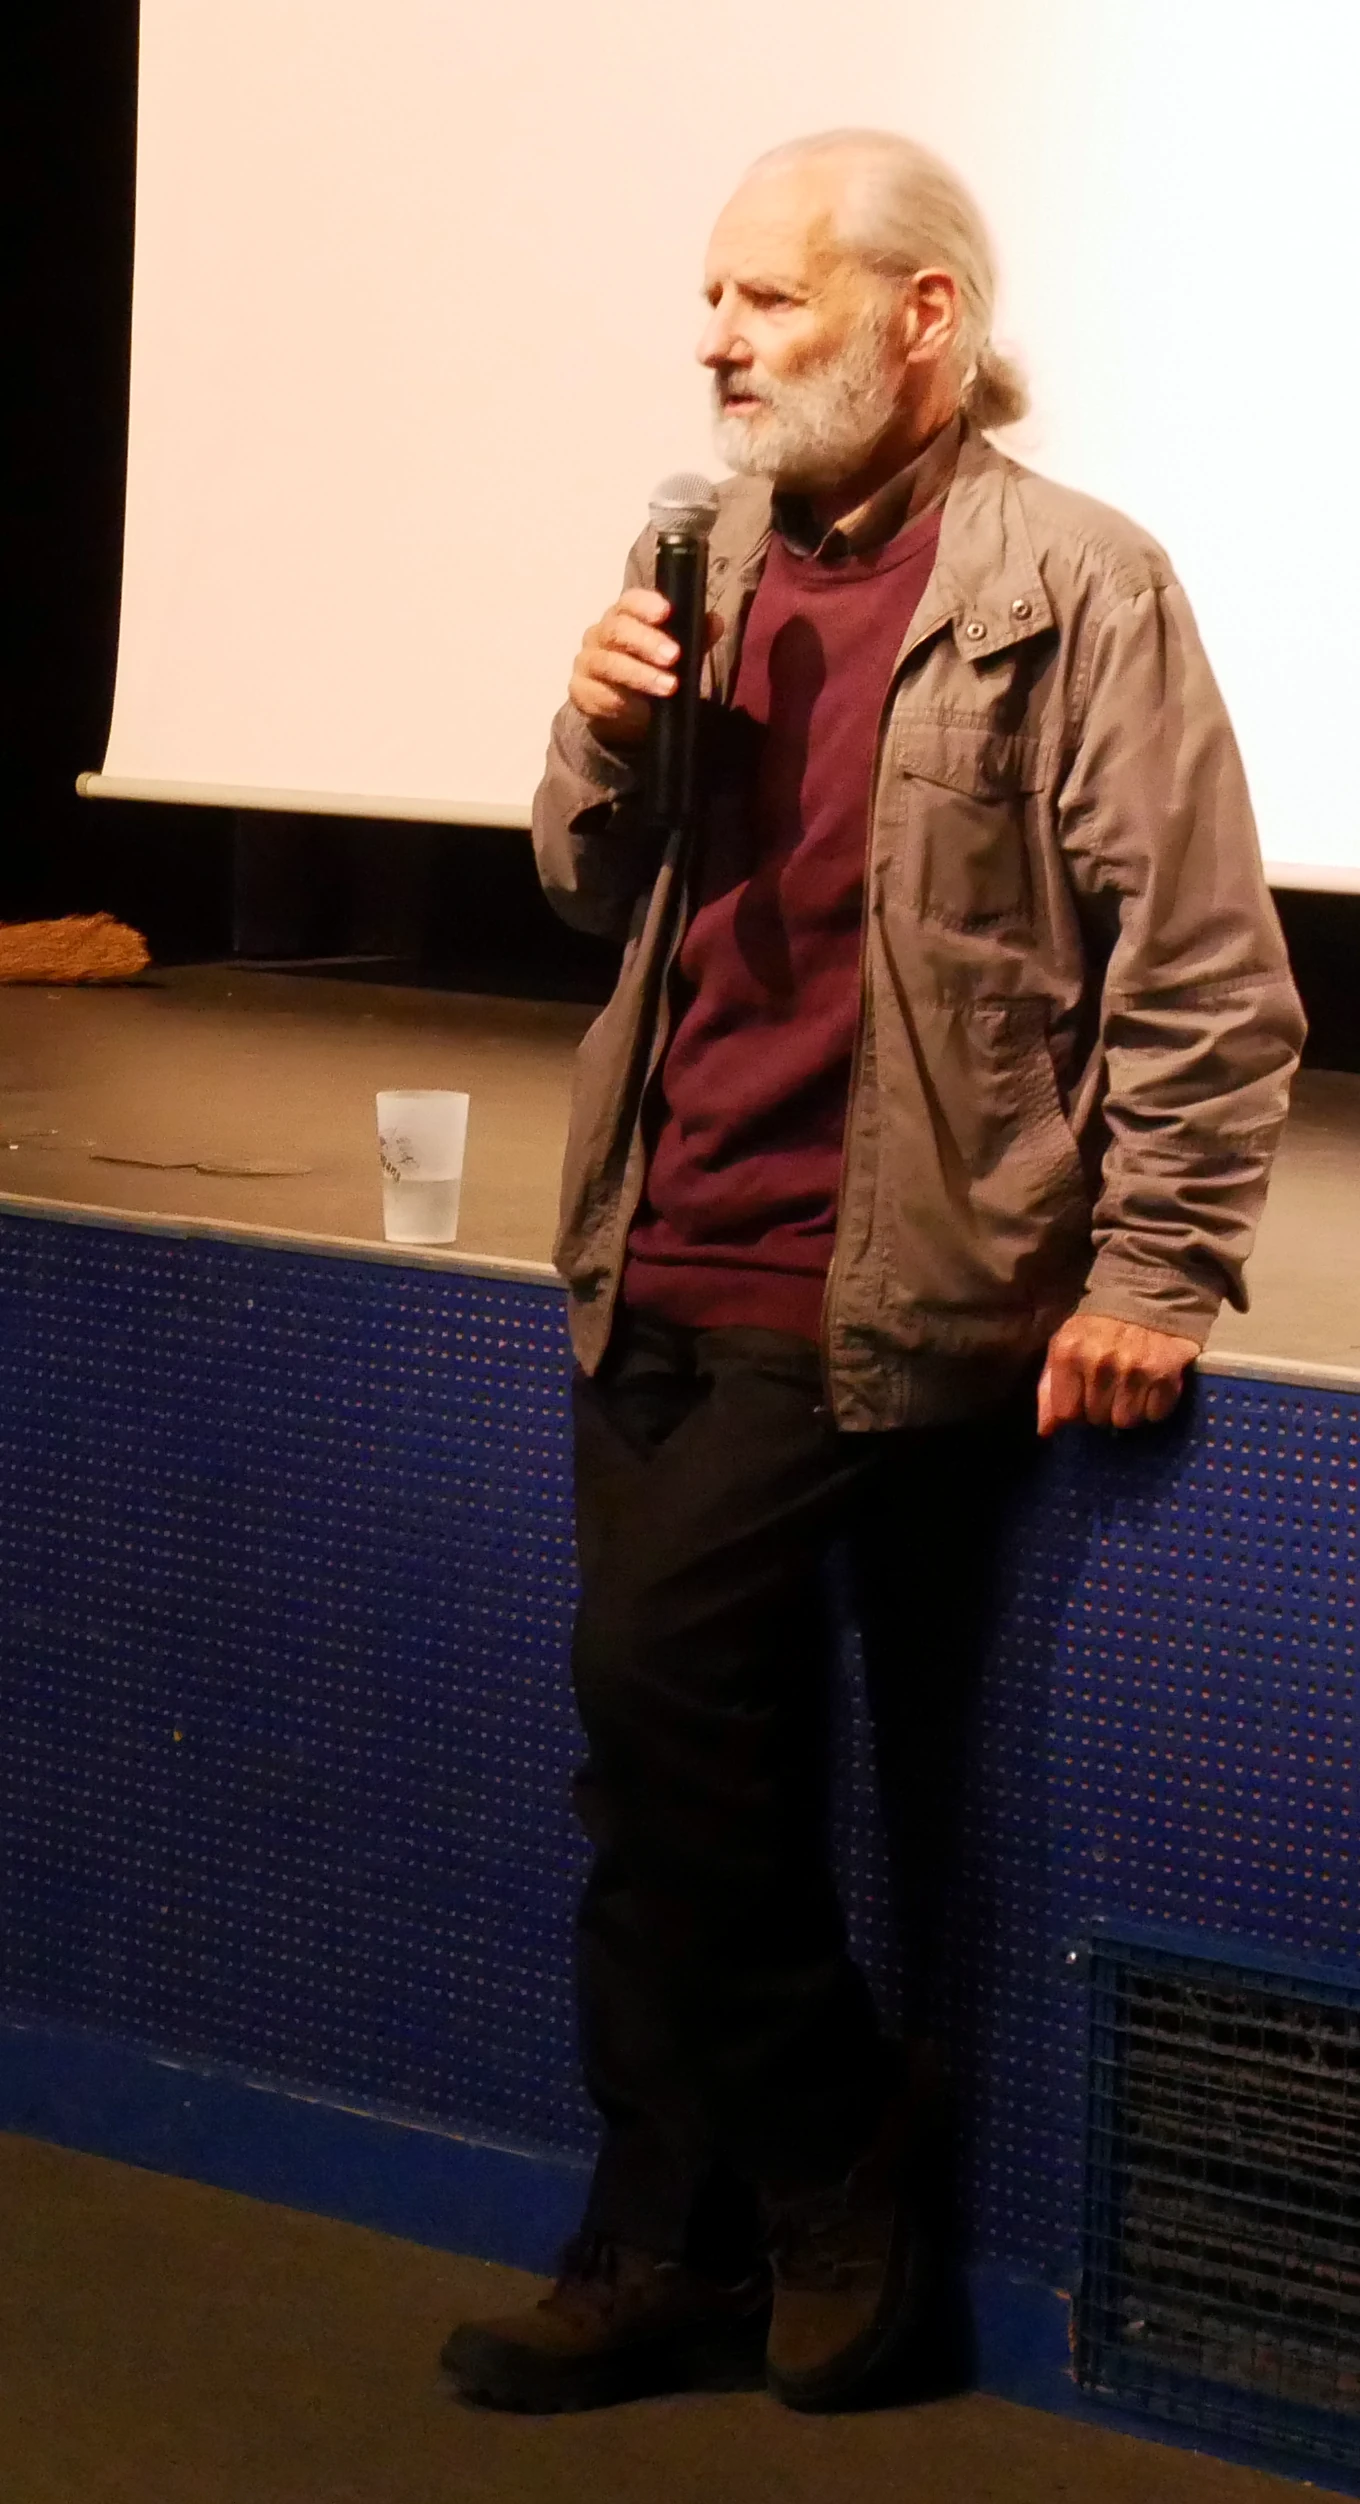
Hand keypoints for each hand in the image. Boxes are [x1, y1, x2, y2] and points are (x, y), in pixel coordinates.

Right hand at [568, 590, 720, 751]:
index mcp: (624, 615)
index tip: (666, 612)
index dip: (646, 603)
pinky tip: (640, 708)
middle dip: (647, 641)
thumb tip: (715, 622)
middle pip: (617, 630)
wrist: (626, 709)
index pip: (629, 601)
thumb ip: (696, 637)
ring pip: (608, 663)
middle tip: (674, 656)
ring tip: (669, 687)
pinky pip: (597, 693)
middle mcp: (600, 633)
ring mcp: (587, 661)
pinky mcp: (580, 690)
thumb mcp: (680, 653)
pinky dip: (620, 701)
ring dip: (640, 675)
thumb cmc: (652, 669)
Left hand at [1037, 1314, 1199, 1436]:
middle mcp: (1101, 1363)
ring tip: (1130, 1389)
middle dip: (1102, 1409)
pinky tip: (1150, 1387)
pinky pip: (1155, 1414)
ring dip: (1128, 1411)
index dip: (1075, 1410)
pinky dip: (1154, 1407)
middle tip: (1110, 1389)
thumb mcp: (1065, 1344)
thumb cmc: (1098, 1325)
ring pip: (1126, 1421)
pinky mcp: (1165, 1374)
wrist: (1148, 1295)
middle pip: (1097, 1419)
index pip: (1067, 1412)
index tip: (1084, 1398)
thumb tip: (1045, 1430)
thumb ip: (1049, 1387)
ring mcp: (1135, 1369)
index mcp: (1070, 1353)